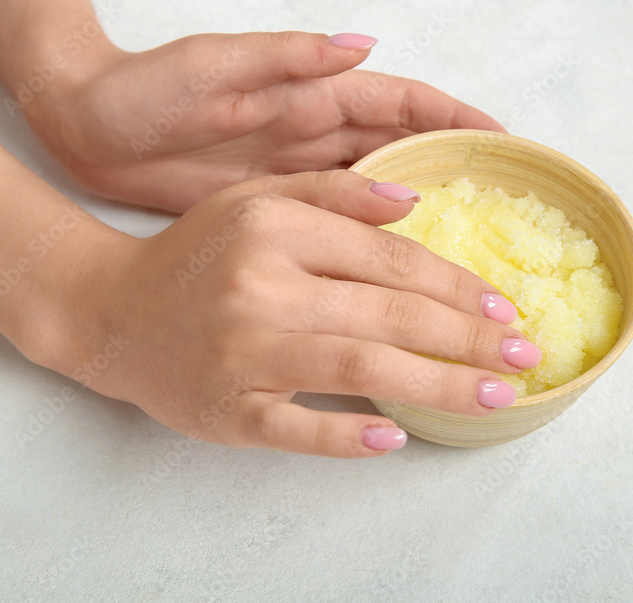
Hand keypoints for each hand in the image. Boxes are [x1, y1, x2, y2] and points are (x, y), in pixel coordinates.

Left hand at [27, 31, 505, 212]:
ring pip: (379, 190)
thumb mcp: (212, 66)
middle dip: (455, 170)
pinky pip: (341, 221)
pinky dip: (375, 237)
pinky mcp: (277, 205)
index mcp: (307, 92)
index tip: (501, 138)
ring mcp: (298, 170)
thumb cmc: (145, 88)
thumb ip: (285, 58)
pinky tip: (401, 264)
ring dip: (425, 212)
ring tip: (468, 245)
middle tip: (501, 208)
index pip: (399, 100)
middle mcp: (314, 130)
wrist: (86, 127)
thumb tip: (361, 46)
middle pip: (403, 148)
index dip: (452, 116)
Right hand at [60, 171, 537, 457]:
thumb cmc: (197, 253)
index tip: (503, 309)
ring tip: (495, 396)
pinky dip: (351, 437)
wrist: (110, 310)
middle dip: (467, 339)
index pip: (389, 260)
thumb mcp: (258, 200)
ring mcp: (243, 355)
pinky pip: (298, 429)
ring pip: (358, 371)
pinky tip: (400, 439)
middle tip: (523, 356)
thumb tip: (414, 203)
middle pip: (387, 315)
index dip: (456, 287)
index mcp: (276, 229)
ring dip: (436, 386)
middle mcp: (260, 288)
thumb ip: (336, 193)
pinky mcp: (226, 412)